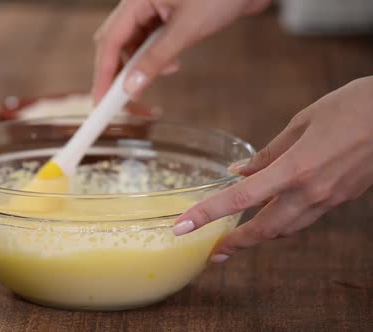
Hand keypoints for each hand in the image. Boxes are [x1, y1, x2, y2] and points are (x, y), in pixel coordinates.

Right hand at [92, 0, 270, 101]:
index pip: (108, 42)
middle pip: (114, 45)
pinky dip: (155, 59)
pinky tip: (172, 63)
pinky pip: (148, 43)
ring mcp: (152, 10)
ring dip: (140, 67)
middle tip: (123, 102)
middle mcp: (139, 4)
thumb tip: (131, 87)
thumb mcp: (186, 29)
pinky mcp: (166, 17)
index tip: (101, 102)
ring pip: (132, 46)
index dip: (103, 74)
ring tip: (165, 72)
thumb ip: (156, 59)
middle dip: (119, 74)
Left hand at [173, 76, 372, 262]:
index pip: (239, 199)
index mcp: (295, 169)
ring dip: (259, 236)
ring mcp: (329, 199)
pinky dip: (283, 221)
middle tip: (213, 251)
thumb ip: (268, 153)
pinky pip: (305, 218)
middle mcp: (311, 192)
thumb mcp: (302, 122)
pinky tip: (271, 213)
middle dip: (235, 243)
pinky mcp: (341, 198)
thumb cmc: (353, 106)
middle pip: (264, 229)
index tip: (182, 227)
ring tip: (236, 238)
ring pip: (286, 229)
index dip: (207, 215)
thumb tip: (240, 172)